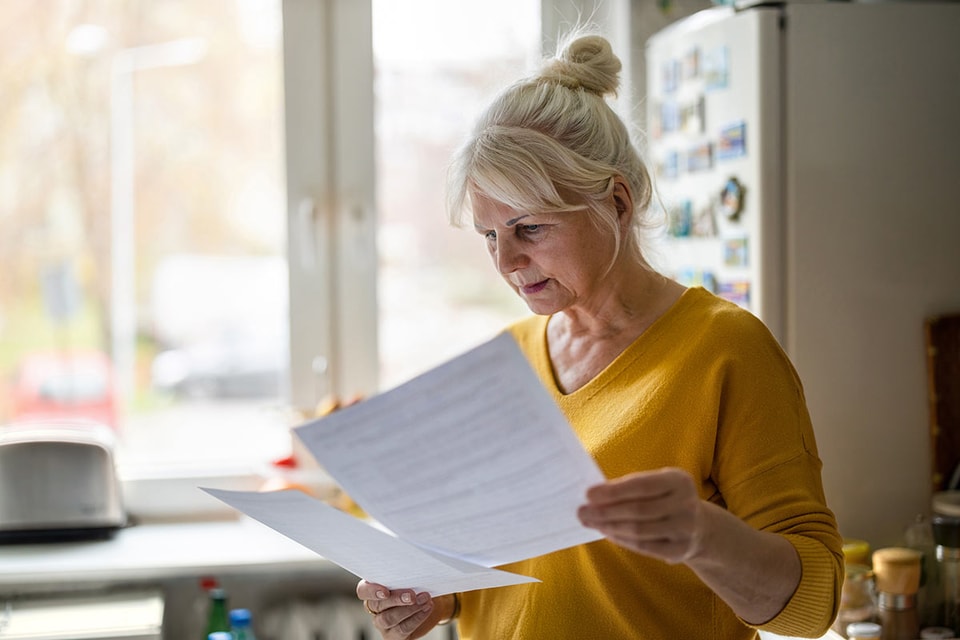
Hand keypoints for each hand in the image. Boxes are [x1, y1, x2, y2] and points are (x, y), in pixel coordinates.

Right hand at [356, 580, 437, 639]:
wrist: (429, 602)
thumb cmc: (415, 585)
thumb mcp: (408, 577)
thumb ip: (405, 574)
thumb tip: (415, 567)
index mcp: (373, 589)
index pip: (363, 591)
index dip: (371, 591)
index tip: (385, 591)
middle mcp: (375, 608)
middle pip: (377, 605)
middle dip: (396, 600)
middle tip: (412, 595)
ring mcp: (382, 623)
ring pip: (389, 619)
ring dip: (409, 609)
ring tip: (424, 600)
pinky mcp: (394, 635)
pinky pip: (402, 629)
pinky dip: (417, 618)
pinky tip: (426, 608)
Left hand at [577, 467, 703, 563]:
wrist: (700, 527)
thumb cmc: (665, 499)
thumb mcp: (658, 484)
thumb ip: (631, 487)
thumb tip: (594, 496)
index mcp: (679, 481)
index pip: (641, 486)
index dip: (613, 491)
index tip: (588, 494)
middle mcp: (686, 504)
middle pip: (638, 510)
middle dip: (605, 512)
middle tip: (582, 512)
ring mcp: (686, 529)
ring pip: (639, 530)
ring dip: (610, 527)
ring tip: (591, 522)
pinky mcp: (681, 550)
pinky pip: (644, 546)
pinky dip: (622, 540)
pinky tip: (607, 533)